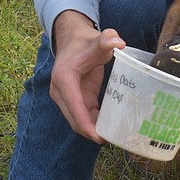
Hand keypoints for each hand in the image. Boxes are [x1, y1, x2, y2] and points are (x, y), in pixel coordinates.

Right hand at [48, 10, 125, 143]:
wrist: (74, 40)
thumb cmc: (86, 41)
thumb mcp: (98, 40)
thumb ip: (107, 39)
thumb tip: (118, 43)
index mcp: (63, 78)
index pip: (74, 105)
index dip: (85, 123)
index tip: (98, 136)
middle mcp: (60, 91)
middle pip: (74, 118)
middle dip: (90, 132)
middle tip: (111, 140)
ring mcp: (66, 97)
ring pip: (78, 120)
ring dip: (92, 130)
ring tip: (112, 137)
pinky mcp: (75, 98)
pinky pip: (84, 115)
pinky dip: (94, 122)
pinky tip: (108, 127)